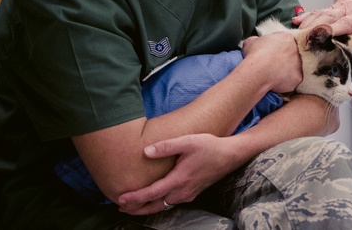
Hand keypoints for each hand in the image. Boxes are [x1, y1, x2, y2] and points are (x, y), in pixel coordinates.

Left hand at [116, 133, 242, 214]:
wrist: (230, 155)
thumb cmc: (210, 146)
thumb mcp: (188, 141)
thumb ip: (166, 147)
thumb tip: (146, 152)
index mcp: (179, 179)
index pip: (152, 193)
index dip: (135, 198)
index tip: (120, 199)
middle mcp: (182, 191)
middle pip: (155, 206)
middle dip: (137, 208)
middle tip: (121, 206)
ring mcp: (188, 194)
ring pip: (163, 206)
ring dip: (147, 207)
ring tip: (134, 206)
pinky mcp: (193, 193)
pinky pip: (172, 202)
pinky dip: (159, 204)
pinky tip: (155, 199)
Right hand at [241, 30, 302, 93]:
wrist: (258, 71)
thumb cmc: (254, 54)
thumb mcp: (251, 42)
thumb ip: (257, 40)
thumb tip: (256, 42)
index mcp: (287, 38)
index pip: (286, 41)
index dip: (278, 48)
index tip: (271, 54)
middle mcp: (296, 50)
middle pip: (292, 54)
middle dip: (284, 59)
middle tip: (273, 65)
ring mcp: (299, 64)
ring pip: (294, 68)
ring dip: (286, 71)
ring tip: (274, 75)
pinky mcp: (298, 77)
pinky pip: (293, 80)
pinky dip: (286, 83)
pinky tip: (277, 83)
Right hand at [295, 0, 351, 59]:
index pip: (347, 22)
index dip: (336, 27)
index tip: (326, 34)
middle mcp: (344, 10)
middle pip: (328, 17)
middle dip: (316, 27)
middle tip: (304, 39)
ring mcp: (333, 9)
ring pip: (319, 14)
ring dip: (307, 24)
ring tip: (295, 36)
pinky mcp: (325, 10)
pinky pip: (313, 12)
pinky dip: (303, 17)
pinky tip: (293, 23)